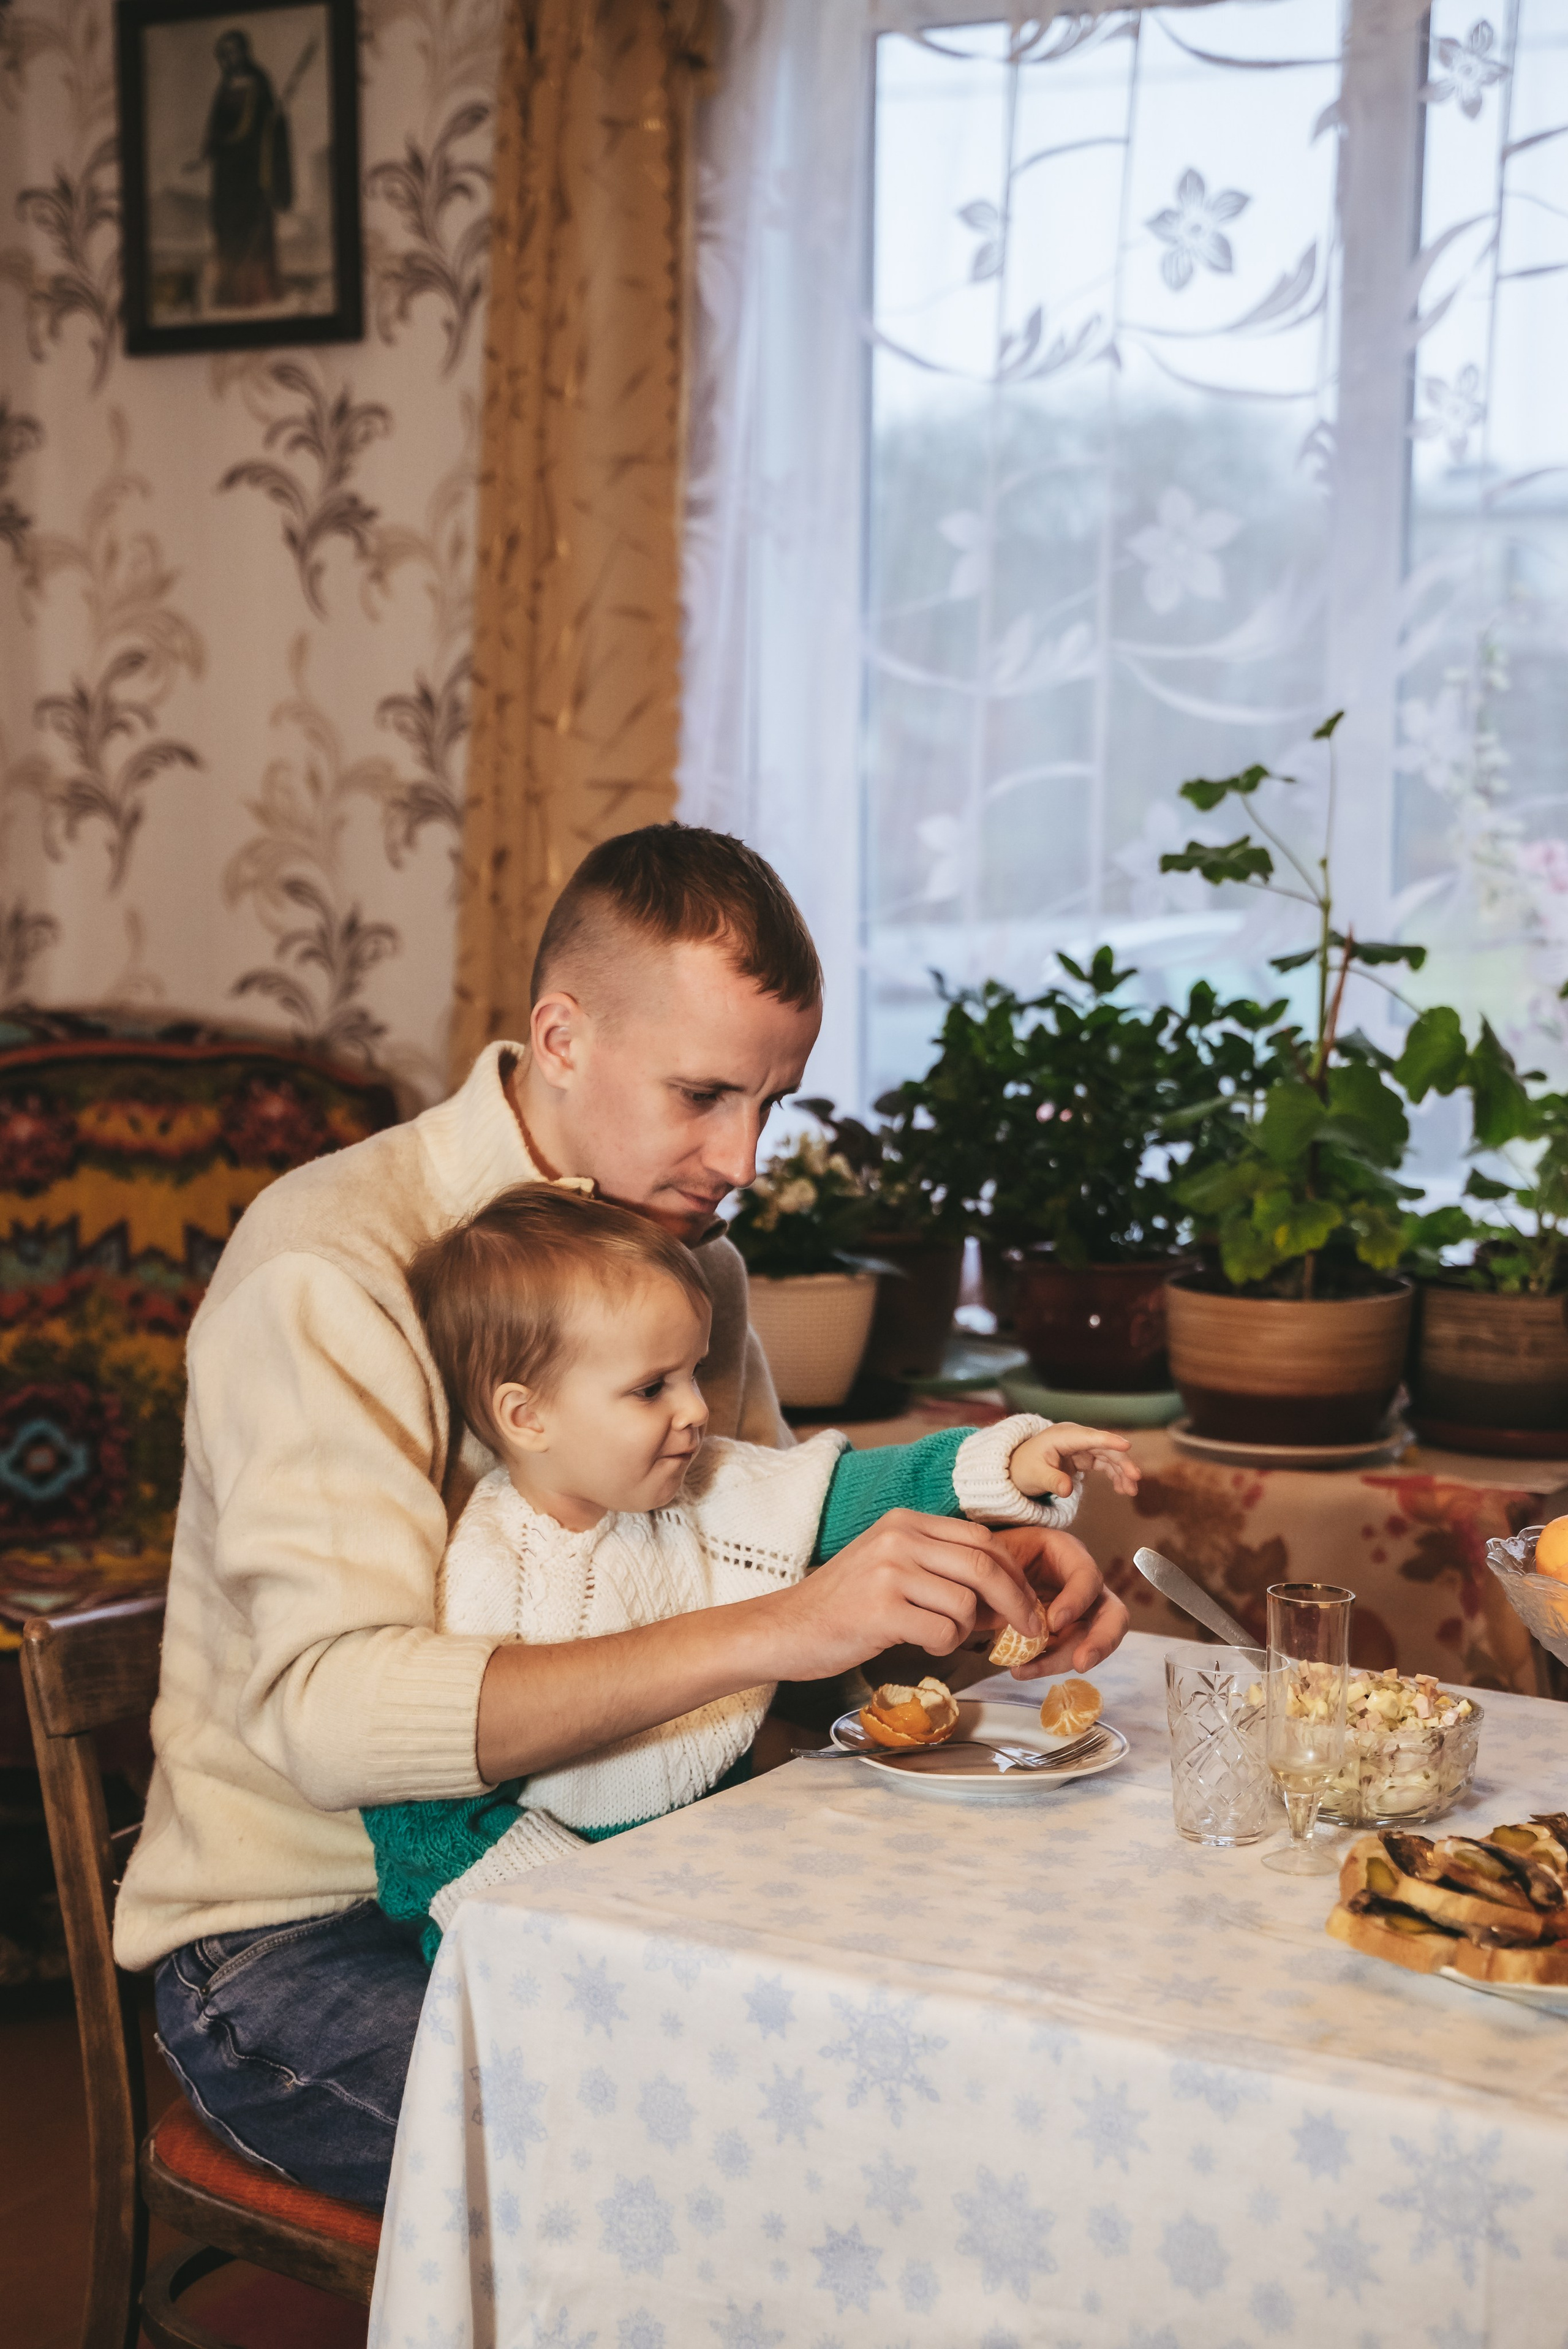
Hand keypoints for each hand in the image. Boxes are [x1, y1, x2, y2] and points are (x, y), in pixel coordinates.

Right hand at [773, 1510, 1044, 1679]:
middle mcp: (898, 1538)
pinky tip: (925, 1645)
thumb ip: (941, 1570)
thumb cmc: (843, 1604)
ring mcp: (889, 1571)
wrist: (786, 1627)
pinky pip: (943, 1629)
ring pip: (967, 1601)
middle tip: (1027, 1630)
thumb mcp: (891, 1567)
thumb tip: (1005, 1597)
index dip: (1013, 1573)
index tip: (1026, 1602)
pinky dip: (946, 1645)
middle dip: (1016, 1603)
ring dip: (967, 1630)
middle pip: (984, 1565)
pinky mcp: (881, 1609)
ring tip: (944, 1638)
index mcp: (904, 1521)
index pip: (981, 1539)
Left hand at [991, 1525, 1129, 1676]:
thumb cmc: (995, 1553)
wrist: (985, 1568)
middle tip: (1081, 1664)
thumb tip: (1014, 1615)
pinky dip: (1044, 1664)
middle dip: (1101, 1642)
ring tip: (1025, 1669)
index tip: (1053, 1622)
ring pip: (1088, 1642)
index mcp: (1069, 1554)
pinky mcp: (1063, 1633)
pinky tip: (1020, 1669)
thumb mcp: (998, 1553)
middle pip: (1113, 1615)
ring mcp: (1078, 1612)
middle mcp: (1083, 1585)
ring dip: (1061, 1661)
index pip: (1088, 1576)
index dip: (1076, 1600)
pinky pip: (1064, 1653)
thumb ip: (1007, 1578)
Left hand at [1010, 1421, 1139, 1499]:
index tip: (1127, 1445)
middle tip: (1135, 1478)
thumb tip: (1066, 1489)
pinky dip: (1114, 1475)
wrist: (1017, 1469)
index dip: (1109, 1441)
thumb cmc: (1024, 1468)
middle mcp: (1075, 1437)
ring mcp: (1081, 1447)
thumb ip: (1051, 1481)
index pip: (1090, 1437)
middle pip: (1104, 1448)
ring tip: (1131, 1490)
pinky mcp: (1083, 1457)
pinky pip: (1104, 1464)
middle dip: (1121, 1462)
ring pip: (1108, 1457)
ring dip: (1121, 1472)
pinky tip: (1122, 1488)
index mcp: (1063, 1436)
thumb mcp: (1035, 1476)